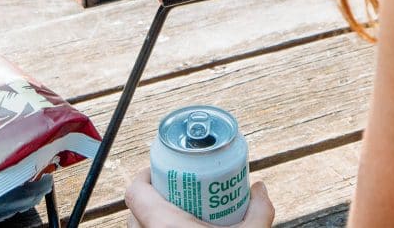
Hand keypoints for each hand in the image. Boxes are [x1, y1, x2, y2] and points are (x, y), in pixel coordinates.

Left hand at [125, 167, 274, 226]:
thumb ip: (259, 211)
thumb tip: (259, 188)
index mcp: (162, 225)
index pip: (134, 192)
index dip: (143, 177)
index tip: (161, 171)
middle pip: (133, 213)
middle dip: (149, 200)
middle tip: (173, 193)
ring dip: (149, 222)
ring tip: (174, 217)